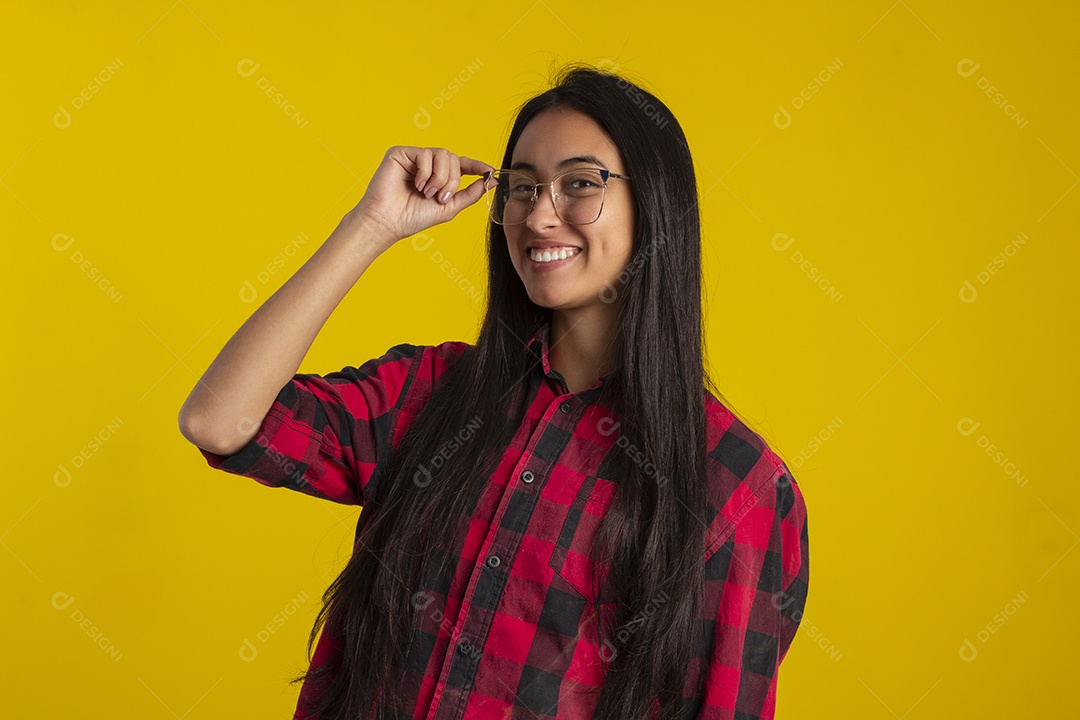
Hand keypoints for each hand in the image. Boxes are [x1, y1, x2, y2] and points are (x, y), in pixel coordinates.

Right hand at [347, 145, 495, 246]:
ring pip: (443, 154)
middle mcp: (427, 165)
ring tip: (427, 192)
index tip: (489, 171)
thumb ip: (470, 193)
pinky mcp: (402, 153)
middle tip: (439, 197)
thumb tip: (493, 181)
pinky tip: (416, 184)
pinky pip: (426, 154)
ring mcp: (415, 158)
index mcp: (438, 176)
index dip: (476, 166)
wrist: (389, 222)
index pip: (461, 165)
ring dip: (440, 177)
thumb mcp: (449, 207)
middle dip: (452, 181)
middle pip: (454, 159)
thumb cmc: (413, 217)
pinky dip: (426, 173)